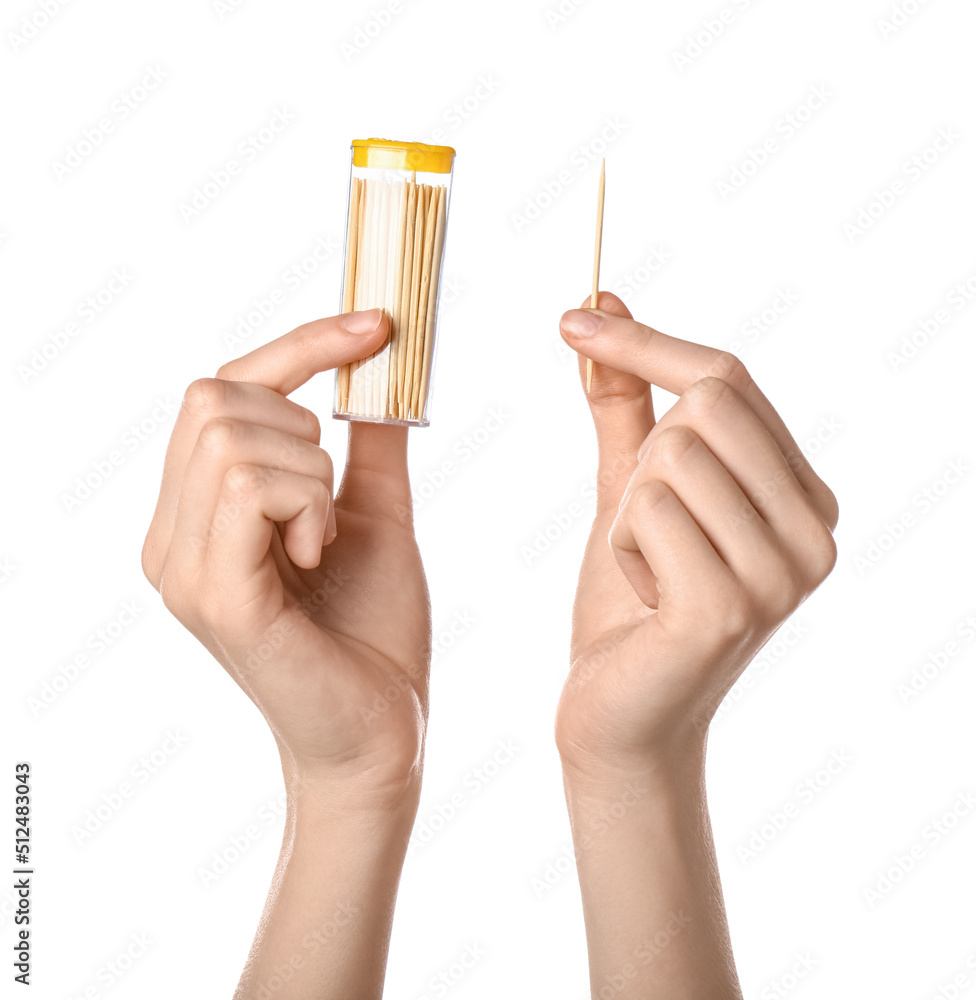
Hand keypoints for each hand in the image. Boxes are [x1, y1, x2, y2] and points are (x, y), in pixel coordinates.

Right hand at [141, 308, 430, 801]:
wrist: (383, 730)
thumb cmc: (373, 631)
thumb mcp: (374, 517)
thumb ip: (368, 445)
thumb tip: (382, 368)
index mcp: (199, 515)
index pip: (219, 390)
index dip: (298, 346)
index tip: (378, 324)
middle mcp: (171, 536)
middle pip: (212, 396)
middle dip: (299, 423)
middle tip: (331, 497)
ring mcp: (181, 568)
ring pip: (233, 436)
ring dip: (311, 473)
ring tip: (324, 540)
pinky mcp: (214, 597)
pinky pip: (251, 487)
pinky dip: (308, 505)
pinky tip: (318, 557)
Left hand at [554, 293, 837, 773]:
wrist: (618, 716)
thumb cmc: (629, 605)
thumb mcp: (630, 491)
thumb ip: (626, 404)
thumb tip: (602, 298)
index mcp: (804, 498)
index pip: (728, 378)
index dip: (647, 342)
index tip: (572, 317)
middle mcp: (813, 533)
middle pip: (705, 405)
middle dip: (642, 458)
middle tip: (641, 529)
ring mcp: (779, 574)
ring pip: (668, 456)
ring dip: (627, 512)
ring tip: (645, 572)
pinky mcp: (728, 607)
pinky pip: (645, 510)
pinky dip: (620, 546)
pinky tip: (641, 599)